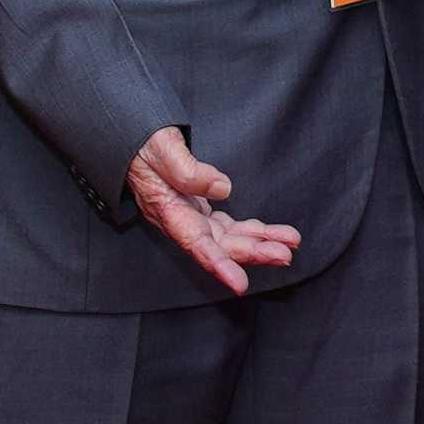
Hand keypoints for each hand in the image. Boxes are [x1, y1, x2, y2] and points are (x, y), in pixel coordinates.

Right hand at [123, 124, 299, 294]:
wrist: (133, 140)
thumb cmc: (143, 145)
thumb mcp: (162, 149)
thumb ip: (188, 170)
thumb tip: (223, 189)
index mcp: (167, 211)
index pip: (196, 244)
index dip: (219, 265)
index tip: (240, 283)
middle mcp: (181, 220)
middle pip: (219, 245)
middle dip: (253, 252)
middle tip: (283, 255)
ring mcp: (191, 216)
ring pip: (229, 237)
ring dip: (259, 242)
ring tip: (290, 244)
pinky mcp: (199, 208)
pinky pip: (229, 226)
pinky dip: (252, 230)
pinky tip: (272, 233)